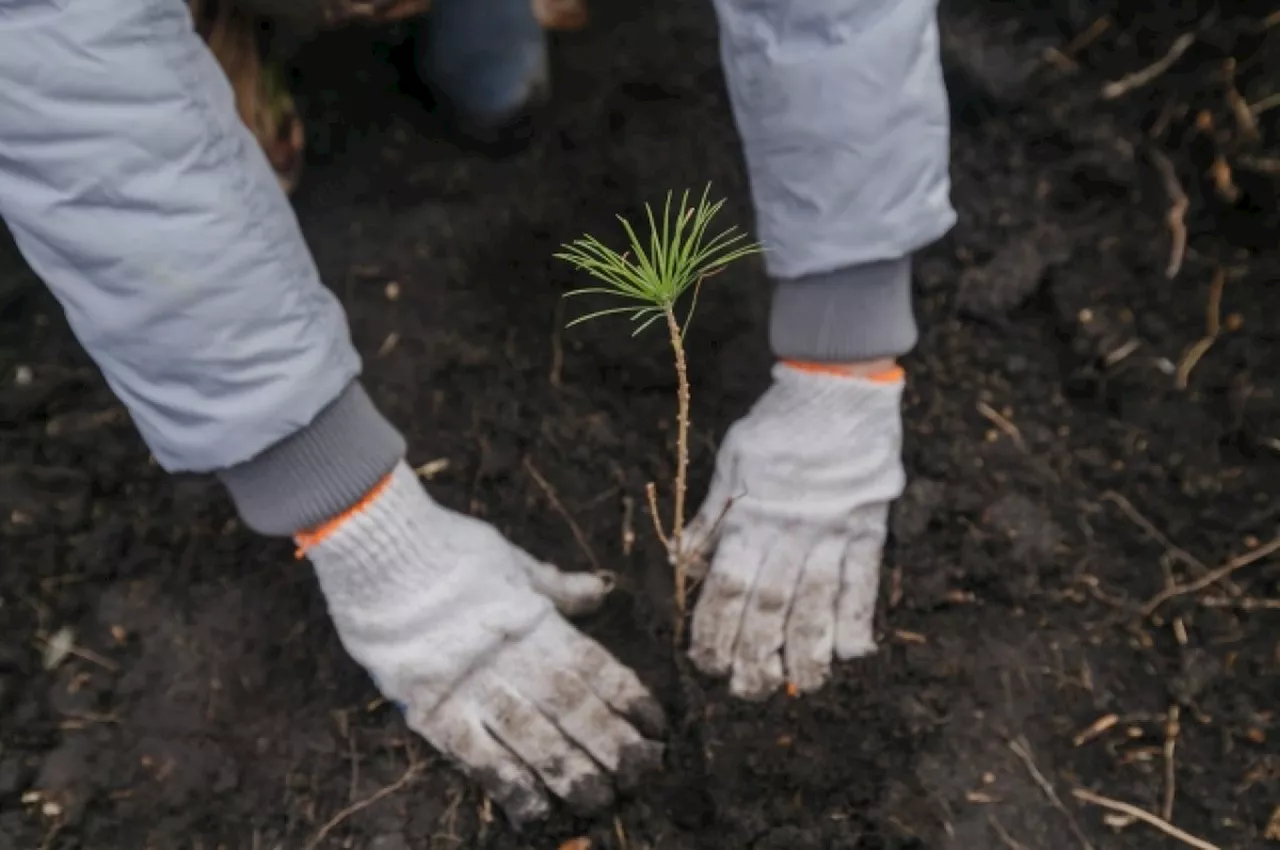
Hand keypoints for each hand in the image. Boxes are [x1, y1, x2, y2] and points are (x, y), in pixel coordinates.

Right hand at [300, 462, 664, 824]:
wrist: (375, 550)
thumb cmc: (446, 550)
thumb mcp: (512, 560)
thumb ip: (558, 587)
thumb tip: (603, 589)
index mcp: (534, 618)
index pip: (594, 666)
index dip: (630, 700)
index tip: (656, 726)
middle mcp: (510, 656)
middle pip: (572, 709)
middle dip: (612, 745)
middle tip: (642, 774)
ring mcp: (470, 685)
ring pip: (533, 739)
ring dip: (571, 774)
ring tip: (600, 801)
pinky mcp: (430, 709)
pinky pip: (477, 756)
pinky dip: (509, 786)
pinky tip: (536, 810)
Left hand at [686, 362, 905, 699]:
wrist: (838, 389)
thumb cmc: (777, 427)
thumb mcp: (730, 464)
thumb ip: (711, 518)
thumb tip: (685, 561)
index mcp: (749, 516)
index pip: (726, 588)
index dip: (714, 633)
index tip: (706, 663)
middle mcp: (789, 532)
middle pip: (768, 609)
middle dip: (755, 658)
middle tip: (747, 691)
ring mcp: (831, 533)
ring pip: (816, 606)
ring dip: (807, 654)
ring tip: (799, 686)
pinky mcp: (868, 529)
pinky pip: (863, 584)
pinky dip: (858, 621)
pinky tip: (850, 654)